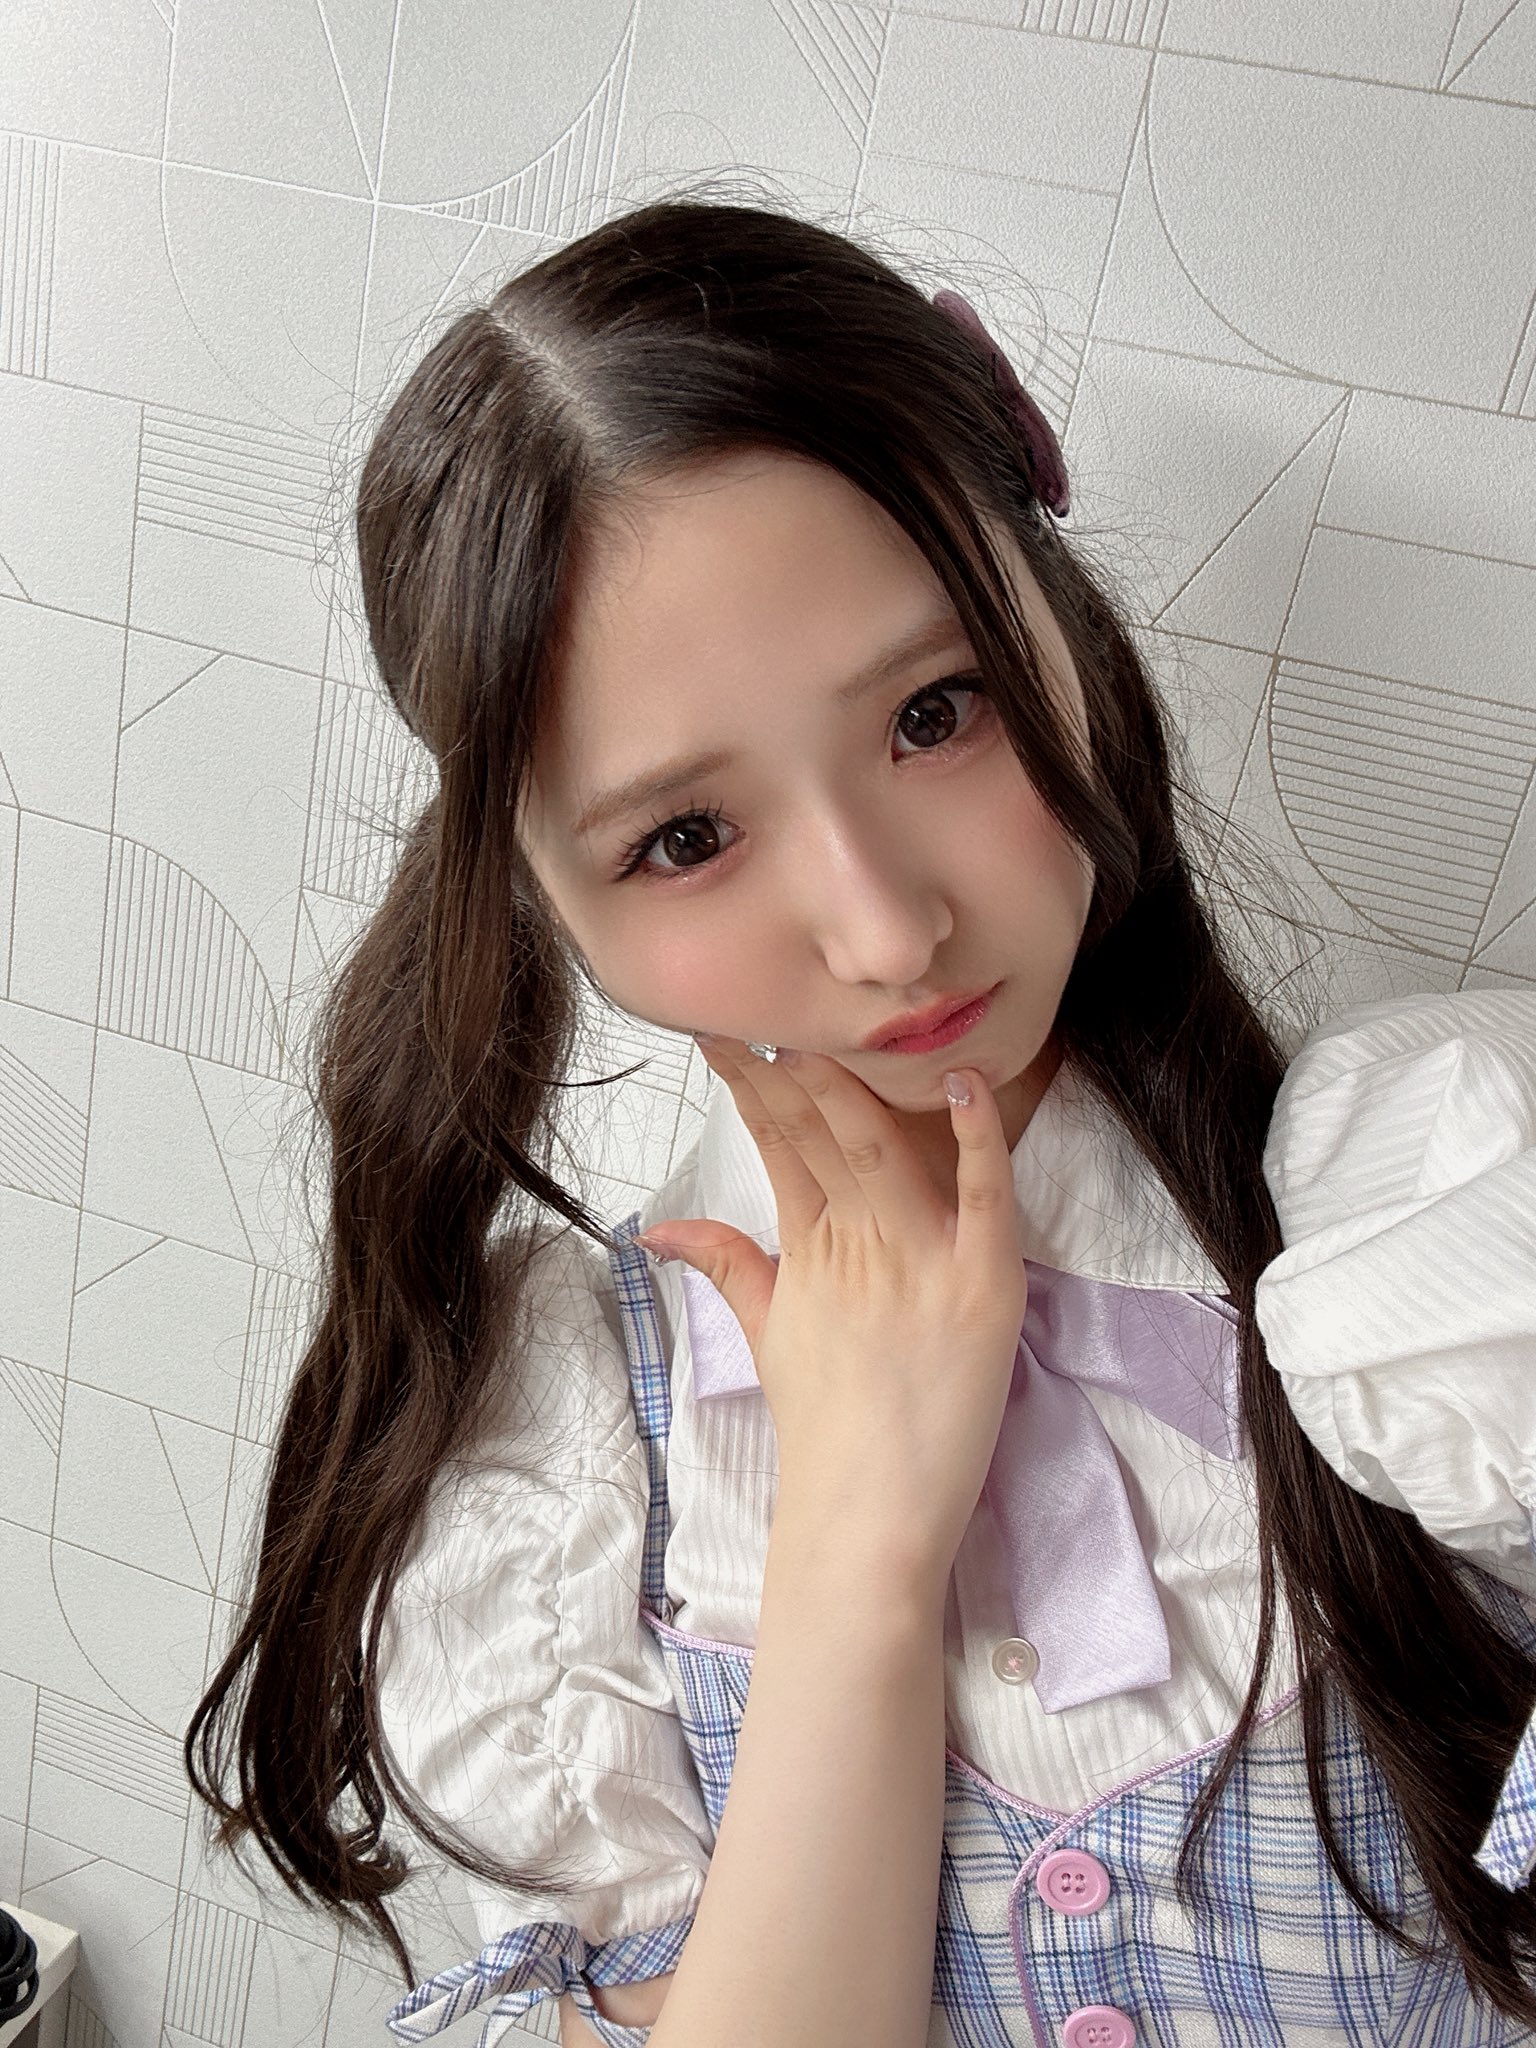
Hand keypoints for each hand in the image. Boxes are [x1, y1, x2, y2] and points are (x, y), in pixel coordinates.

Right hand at [637, 1039, 1027, 1588]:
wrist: (867, 1522)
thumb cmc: (826, 1433)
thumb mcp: (768, 1337)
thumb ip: (725, 1265)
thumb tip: (658, 1225)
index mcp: (809, 1249)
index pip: (776, 1141)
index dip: (752, 1080)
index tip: (727, 1027)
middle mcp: (857, 1242)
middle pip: (820, 1128)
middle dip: (793, 1059)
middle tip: (772, 997)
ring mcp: (921, 1261)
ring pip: (883, 1145)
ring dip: (858, 1078)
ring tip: (837, 1020)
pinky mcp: (985, 1285)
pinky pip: (986, 1193)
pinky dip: (979, 1135)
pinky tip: (966, 1078)